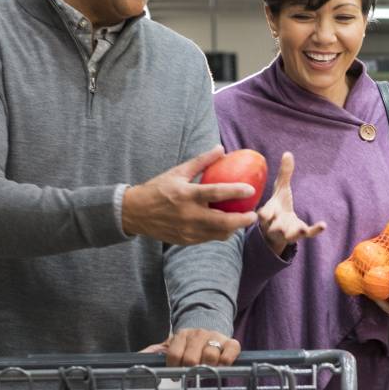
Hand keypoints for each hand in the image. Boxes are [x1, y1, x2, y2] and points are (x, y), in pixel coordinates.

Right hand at [122, 145, 258, 244]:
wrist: (135, 213)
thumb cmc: (158, 189)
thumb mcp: (178, 172)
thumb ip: (201, 161)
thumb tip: (221, 148)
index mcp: (186, 195)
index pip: (215, 193)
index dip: (235, 191)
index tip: (252, 190)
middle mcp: (188, 215)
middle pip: (222, 222)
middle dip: (242, 220)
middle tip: (254, 215)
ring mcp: (187, 230)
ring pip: (218, 234)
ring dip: (234, 228)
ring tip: (243, 220)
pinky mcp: (186, 241)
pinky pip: (209, 238)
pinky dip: (220, 233)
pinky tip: (226, 225)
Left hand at [142, 329, 241, 366]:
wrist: (209, 331)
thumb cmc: (188, 346)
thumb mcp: (170, 346)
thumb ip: (153, 352)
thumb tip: (138, 357)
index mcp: (182, 335)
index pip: (174, 355)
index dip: (173, 368)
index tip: (175, 376)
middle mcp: (199, 334)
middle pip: (192, 358)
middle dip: (190, 370)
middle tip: (191, 375)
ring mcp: (216, 337)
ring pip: (211, 357)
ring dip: (208, 368)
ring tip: (205, 371)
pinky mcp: (232, 342)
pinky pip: (230, 353)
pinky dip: (226, 362)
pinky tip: (221, 367)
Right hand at [258, 152, 325, 255]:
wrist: (278, 228)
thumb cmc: (278, 205)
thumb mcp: (280, 189)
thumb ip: (284, 174)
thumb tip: (288, 153)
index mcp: (269, 213)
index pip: (264, 214)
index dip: (265, 215)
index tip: (264, 214)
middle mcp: (276, 224)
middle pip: (276, 227)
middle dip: (278, 226)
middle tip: (280, 226)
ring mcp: (288, 231)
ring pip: (290, 235)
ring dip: (294, 232)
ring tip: (301, 229)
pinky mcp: (300, 234)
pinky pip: (308, 233)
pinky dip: (315, 230)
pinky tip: (323, 225)